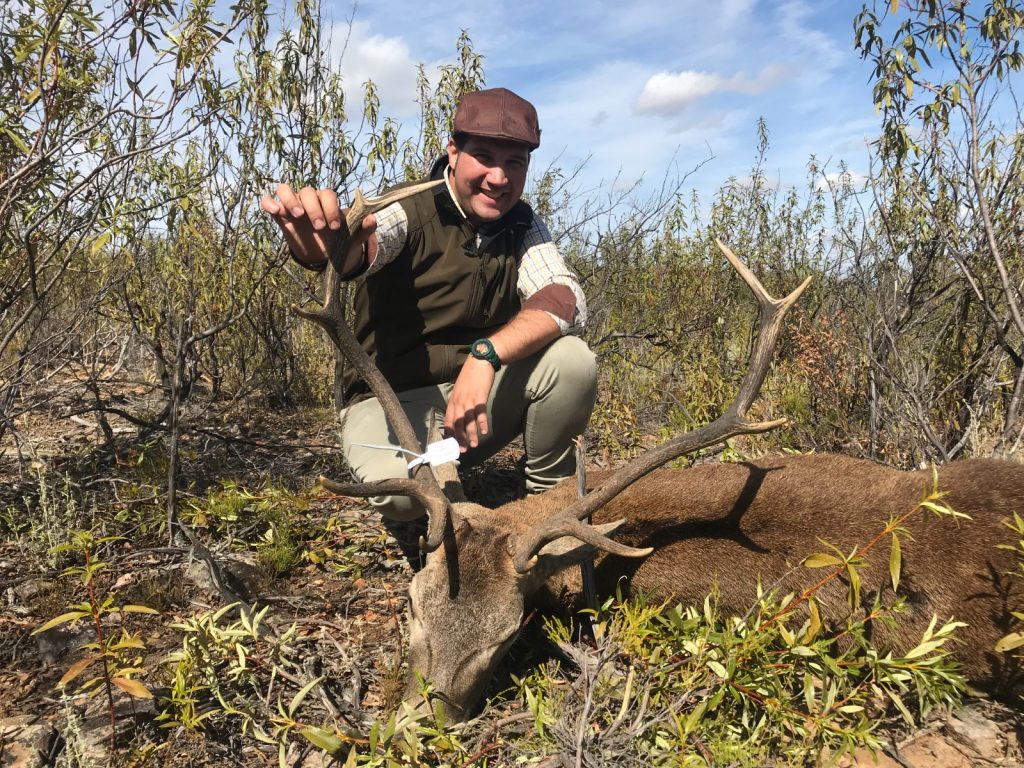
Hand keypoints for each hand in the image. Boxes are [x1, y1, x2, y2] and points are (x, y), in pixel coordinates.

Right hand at [259, 184, 374, 269]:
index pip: (327, 194)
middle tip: (319, 227)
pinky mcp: (280, 215)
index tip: (334, 226)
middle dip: (314, 208)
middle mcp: (309, 200)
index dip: (331, 207)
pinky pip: (269, 201)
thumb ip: (363, 230)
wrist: (321, 255)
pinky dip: (269, 202)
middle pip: (307, 191)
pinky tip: (274, 211)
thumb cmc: (336, 243)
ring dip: (290, 199)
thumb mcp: (351, 240)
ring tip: (297, 216)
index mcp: (327, 202)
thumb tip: (373, 219)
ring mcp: (293, 206)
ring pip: (285, 189)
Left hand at [445, 357, 495, 451]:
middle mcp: (458, 402)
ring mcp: (469, 400)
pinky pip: (480, 413)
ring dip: (471, 435)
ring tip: (474, 445)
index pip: (448, 421)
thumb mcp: (460, 390)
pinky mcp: (480, 397)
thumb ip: (458, 403)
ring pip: (468, 422)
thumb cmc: (470, 376)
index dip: (449, 434)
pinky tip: (484, 432)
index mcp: (452, 401)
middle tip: (462, 450)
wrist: (480, 362)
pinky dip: (482, 423)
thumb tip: (458, 416)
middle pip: (457, 424)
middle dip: (459, 439)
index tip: (451, 445)